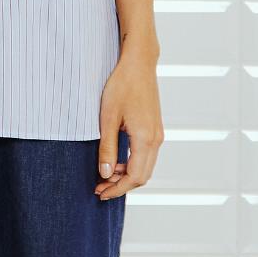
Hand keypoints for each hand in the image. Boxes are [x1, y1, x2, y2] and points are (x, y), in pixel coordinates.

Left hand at [95, 53, 162, 199]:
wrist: (138, 63)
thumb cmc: (122, 85)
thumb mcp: (108, 119)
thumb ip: (107, 149)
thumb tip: (105, 174)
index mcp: (145, 139)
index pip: (134, 177)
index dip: (117, 189)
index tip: (100, 193)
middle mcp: (156, 139)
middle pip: (142, 176)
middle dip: (121, 186)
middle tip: (100, 188)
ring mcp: (157, 134)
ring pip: (145, 167)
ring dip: (127, 175)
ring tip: (105, 176)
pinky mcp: (155, 128)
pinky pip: (147, 155)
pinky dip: (132, 164)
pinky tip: (116, 161)